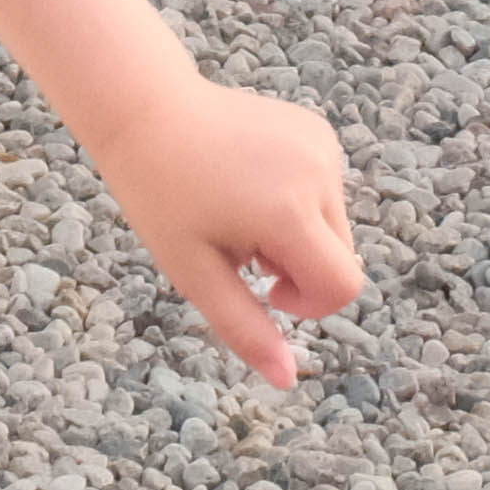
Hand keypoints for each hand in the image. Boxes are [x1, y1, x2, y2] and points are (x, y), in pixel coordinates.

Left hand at [89, 81, 362, 384]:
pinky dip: (297, 200)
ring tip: (238, 207)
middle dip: (297, 266)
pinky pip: (324, 190)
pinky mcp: (318, 130)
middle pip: (340, 258)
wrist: (146, 110)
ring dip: (296, 233)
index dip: (308, 304)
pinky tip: (248, 180)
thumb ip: (245, 328)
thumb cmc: (161, 194)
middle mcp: (318, 174)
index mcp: (289, 212)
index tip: (264, 287)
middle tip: (238, 244)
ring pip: (334, 226)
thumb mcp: (195, 272)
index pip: (342, 286)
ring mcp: (322, 146)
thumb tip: (287, 379)